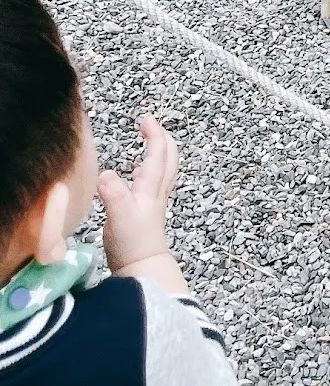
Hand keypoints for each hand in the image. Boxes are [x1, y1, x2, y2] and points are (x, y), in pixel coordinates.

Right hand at [98, 117, 178, 273]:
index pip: (158, 153)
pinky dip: (149, 169)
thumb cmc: (133, 242)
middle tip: (150, 124)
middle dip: (162, 138)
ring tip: (149, 141)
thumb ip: (114, 194)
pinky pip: (154, 182)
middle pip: (168, 158)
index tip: (147, 119)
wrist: (142, 266)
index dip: (155, 134)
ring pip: (164, 169)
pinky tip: (137, 174)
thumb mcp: (120, 216)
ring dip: (159, 152)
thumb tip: (105, 173)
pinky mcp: (148, 211)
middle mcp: (156, 190)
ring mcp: (154, 200)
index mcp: (151, 186)